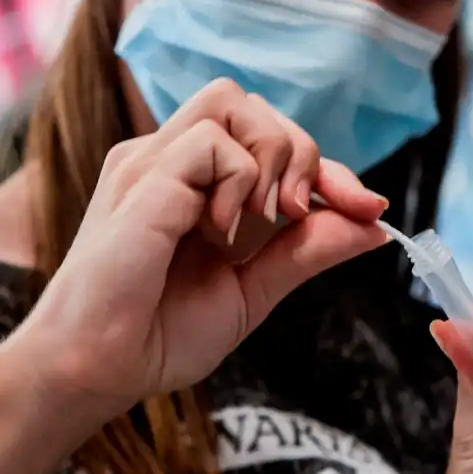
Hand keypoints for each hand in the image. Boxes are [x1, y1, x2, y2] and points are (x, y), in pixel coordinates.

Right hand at [5, 78, 388, 426]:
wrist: (98, 371)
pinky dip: (237, 181)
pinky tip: (219, 231)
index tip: (369, 208)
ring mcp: (152, 164)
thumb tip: (374, 226)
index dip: (326, 167)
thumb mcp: (253, 291)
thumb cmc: (159, 334)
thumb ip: (306, 251)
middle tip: (296, 215)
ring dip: (270, 155)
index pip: (270, 141)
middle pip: (253, 106)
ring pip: (231, 102)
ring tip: (261, 218)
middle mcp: (170, 163)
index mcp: (193, 185)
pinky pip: (210, 141)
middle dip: (302, 152)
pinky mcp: (141, 177)